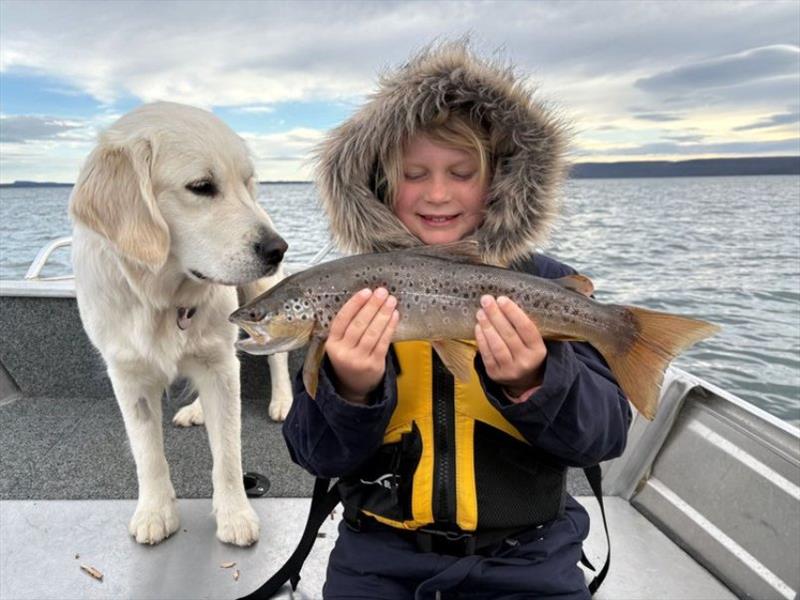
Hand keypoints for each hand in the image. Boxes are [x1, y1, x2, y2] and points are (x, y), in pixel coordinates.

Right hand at [325, 287, 399, 403]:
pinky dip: (389, 328)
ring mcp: (358, 360)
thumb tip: (367, 300)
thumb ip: (348, 327)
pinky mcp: (374, 365)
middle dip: (372, 306)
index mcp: (332, 344)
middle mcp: (343, 352)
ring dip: (383, 315)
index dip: (354, 304)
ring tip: (390, 302)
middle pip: (359, 325)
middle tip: (382, 292)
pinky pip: (383, 343)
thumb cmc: (348, 358)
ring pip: (372, 333)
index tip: (366, 291)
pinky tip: (394, 316)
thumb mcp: (340, 344)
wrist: (353, 386)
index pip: (342, 320)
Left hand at [474, 295, 546, 397]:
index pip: (526, 328)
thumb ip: (522, 326)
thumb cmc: (527, 353)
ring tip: (481, 313)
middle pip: (509, 335)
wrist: (524, 381)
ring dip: (487, 326)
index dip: (513, 312)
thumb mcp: (533, 342)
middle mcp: (525, 361)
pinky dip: (481, 339)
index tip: (502, 299)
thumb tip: (502, 303)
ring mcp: (510, 369)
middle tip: (486, 301)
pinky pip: (487, 355)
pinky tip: (478, 327)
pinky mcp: (495, 374)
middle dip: (496, 315)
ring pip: (497, 345)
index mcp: (538, 350)